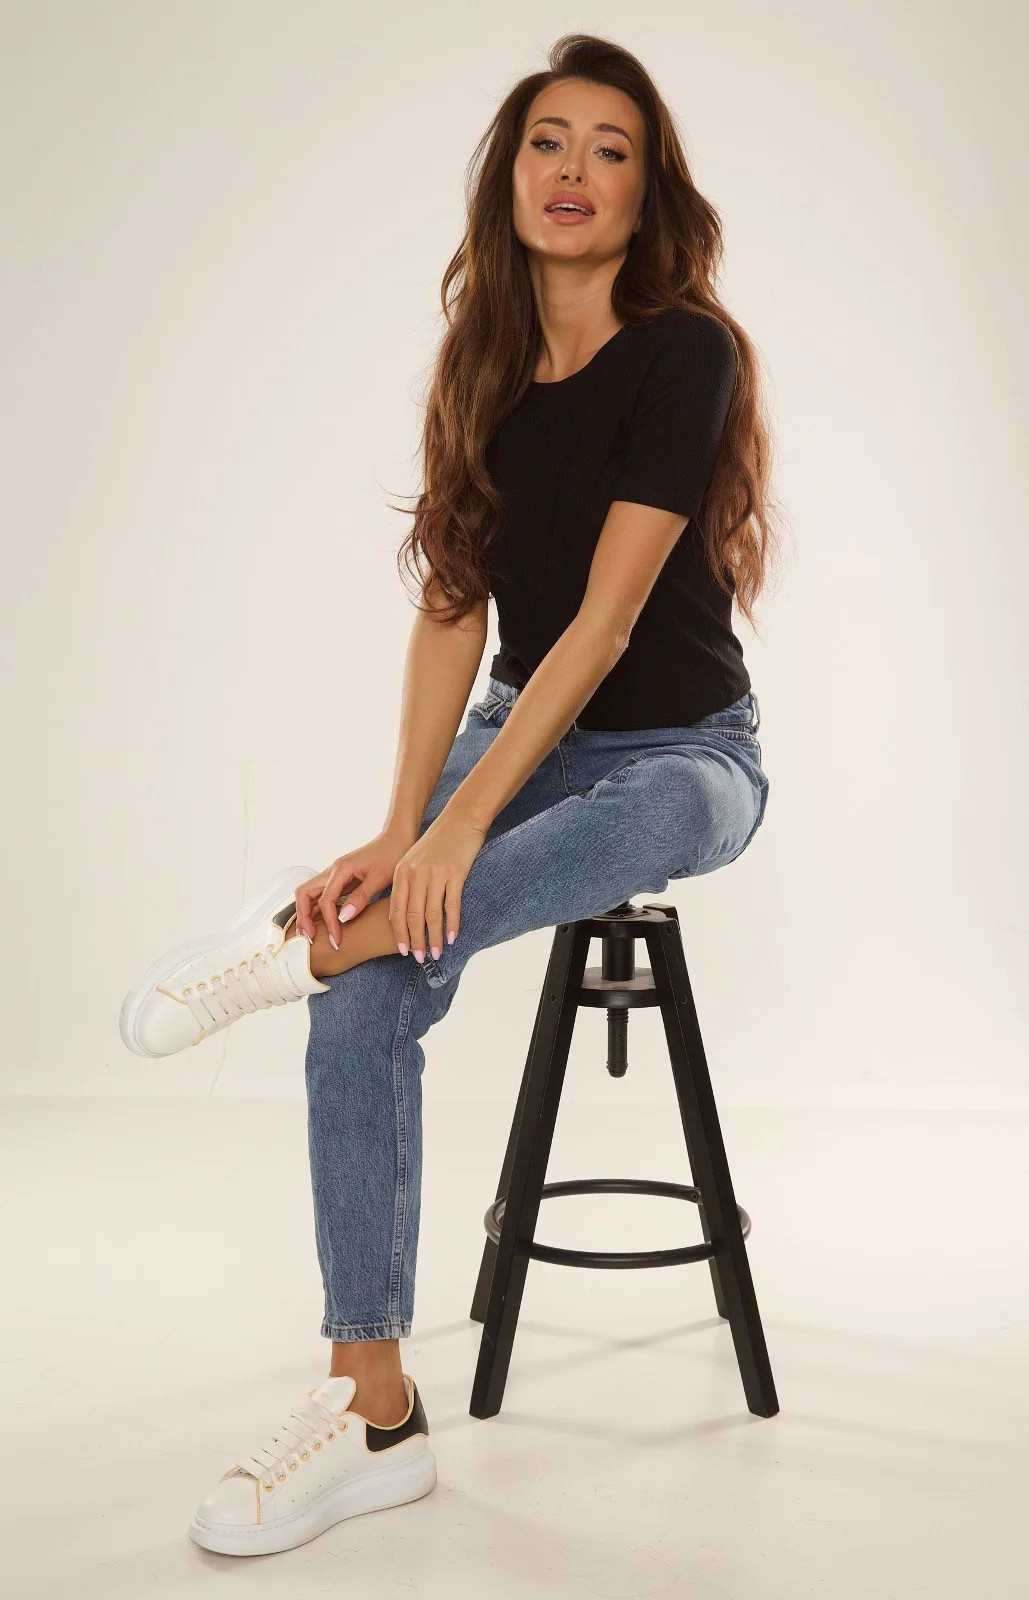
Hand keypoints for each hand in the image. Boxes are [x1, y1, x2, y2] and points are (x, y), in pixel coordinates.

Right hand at [293, 826, 415, 949]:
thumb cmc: (391, 856)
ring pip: (310, 894)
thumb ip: (361, 897)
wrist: (396, 840)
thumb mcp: (379, 878)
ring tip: (311, 935)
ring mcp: (334, 875)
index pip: (325, 900)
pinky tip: (322, 924)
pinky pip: (321, 896)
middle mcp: (332, 871)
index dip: (329, 923)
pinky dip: (317, 910)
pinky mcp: (340, 880)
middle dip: (303, 916)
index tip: (337, 940)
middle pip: (304, 893)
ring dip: (307, 914)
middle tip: (309, 938)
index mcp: (341, 869)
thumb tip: (343, 918)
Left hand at [389, 807, 487, 961]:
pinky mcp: (455, 873)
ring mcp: (435, 874)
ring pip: (431, 914)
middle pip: (412, 916)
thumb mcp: (414, 861)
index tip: (403, 951)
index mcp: (402, 873)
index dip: (399, 933)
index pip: (396, 910)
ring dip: (433, 937)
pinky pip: (451, 905)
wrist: (460, 820)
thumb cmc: (437, 843)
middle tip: (419, 959)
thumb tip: (403, 915)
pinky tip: (452, 937)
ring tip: (435, 953)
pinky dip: (451, 924)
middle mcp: (416, 874)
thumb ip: (407, 884)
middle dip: (415, 940)